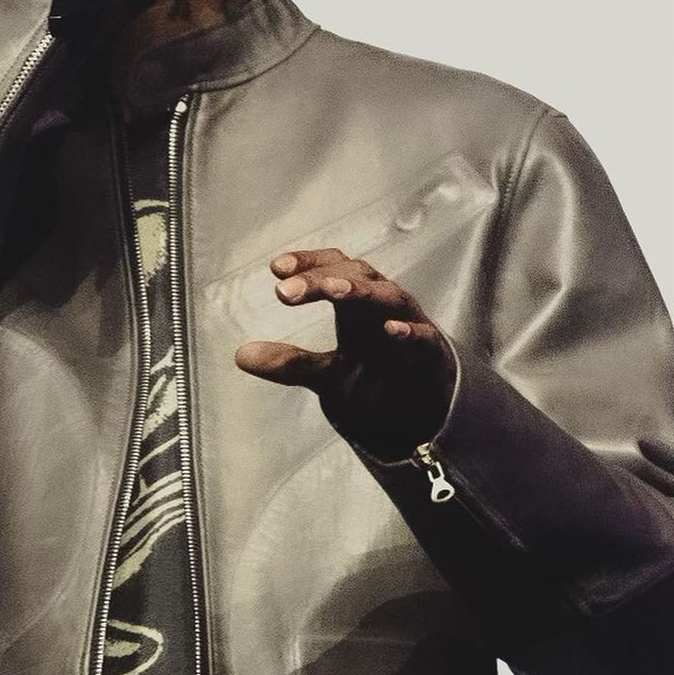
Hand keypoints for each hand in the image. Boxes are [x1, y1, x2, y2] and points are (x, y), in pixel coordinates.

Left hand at [234, 248, 455, 459]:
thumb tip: (241, 355)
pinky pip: (424, 337)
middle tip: (286, 291)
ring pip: (388, 296)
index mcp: (356, 301)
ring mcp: (410, 324)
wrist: (426, 411)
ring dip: (361, 291)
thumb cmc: (376, 375)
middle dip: (321, 278)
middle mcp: (382, 303)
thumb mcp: (327, 372)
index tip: (276, 270)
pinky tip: (392, 331)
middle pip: (355, 275)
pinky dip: (409, 332)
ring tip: (334, 291)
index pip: (331, 268)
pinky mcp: (432, 353)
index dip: (307, 263)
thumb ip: (290, 362)